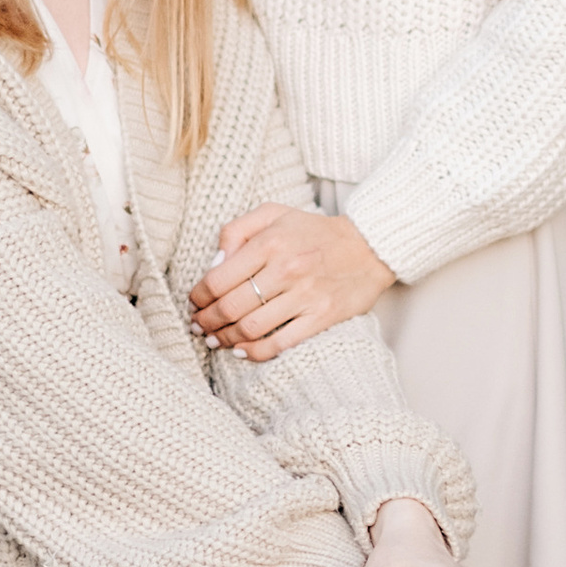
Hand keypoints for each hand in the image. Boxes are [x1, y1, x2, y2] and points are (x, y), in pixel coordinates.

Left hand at [194, 202, 396, 356]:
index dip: (199, 296)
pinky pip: (279, 343)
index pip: (218, 278)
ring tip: (216, 340)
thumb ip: (237, 230)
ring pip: (250, 328)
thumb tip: (214, 264)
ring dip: (225, 339)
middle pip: (230, 307)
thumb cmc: (315, 232)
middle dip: (207, 321)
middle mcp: (286, 269)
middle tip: (200, 326)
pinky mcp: (321, 317)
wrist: (370, 246)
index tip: (196, 303)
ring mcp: (305, 296)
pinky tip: (242, 351)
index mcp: (269, 243)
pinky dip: (254, 352)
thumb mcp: (274, 214)